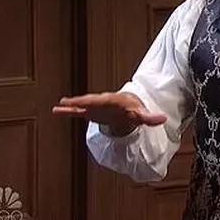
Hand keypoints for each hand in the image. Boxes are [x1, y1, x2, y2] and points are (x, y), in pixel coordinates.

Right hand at [52, 92, 166, 135]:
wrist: (125, 107)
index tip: (92, 100)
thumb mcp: (141, 113)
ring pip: (82, 104)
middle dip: (83, 101)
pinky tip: (57, 110)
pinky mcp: (89, 111)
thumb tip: (163, 119)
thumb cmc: (132, 109)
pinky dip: (68, 110)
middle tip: (70, 101)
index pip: (107, 100)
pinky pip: (77, 111)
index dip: (100, 101)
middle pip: (92, 100)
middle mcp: (102, 101)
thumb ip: (150, 117)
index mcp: (114, 100)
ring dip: (72, 105)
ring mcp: (94, 106)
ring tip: (60, 105)